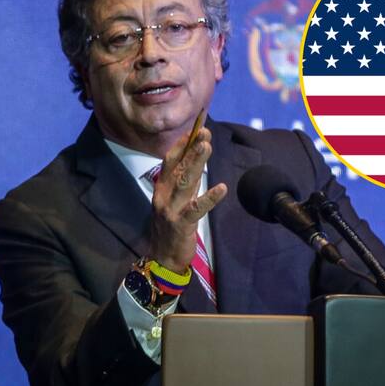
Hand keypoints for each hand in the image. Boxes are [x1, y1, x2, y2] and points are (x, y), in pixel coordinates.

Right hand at [148, 127, 227, 273]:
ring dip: (196, 162)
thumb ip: (185, 180)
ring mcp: (170, 209)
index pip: (171, 160)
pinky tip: (222, 188)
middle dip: (191, 147)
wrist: (163, 258)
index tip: (195, 128)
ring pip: (185, 181)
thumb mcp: (177, 199)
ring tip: (206, 146)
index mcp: (162, 187)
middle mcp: (163, 195)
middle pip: (178, 167)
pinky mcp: (180, 224)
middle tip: (204, 131)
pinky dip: (209, 198)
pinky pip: (196, 208)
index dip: (182, 143)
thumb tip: (196, 158)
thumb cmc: (172, 227)